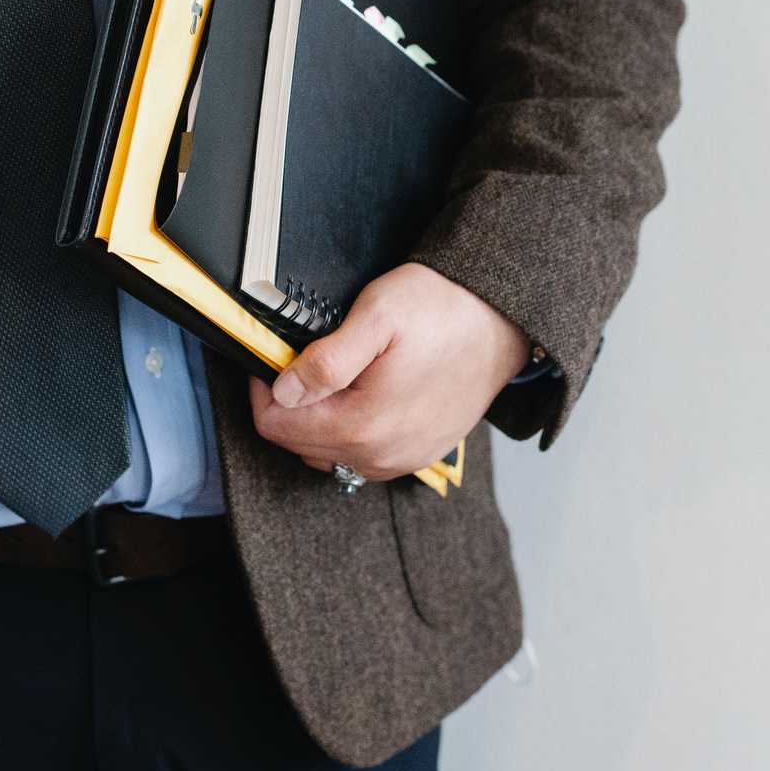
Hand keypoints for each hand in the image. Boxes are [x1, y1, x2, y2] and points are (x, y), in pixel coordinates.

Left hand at [249, 262, 530, 481]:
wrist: (504, 319)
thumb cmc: (444, 310)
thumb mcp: (376, 317)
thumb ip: (325, 361)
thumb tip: (282, 391)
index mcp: (363, 426)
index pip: (275, 426)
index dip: (265, 387)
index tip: (277, 356)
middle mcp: (380, 456)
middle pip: (299, 444)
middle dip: (292, 404)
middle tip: (308, 359)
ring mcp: (402, 460)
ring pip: (329, 453)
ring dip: (320, 419)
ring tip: (337, 375)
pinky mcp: (420, 454)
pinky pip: (362, 456)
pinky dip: (350, 430)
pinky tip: (363, 394)